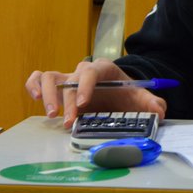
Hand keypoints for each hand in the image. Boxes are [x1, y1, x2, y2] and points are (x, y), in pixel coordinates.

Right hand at [25, 58, 167, 128]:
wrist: (117, 91)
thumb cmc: (126, 94)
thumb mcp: (141, 97)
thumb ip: (152, 103)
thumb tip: (159, 110)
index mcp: (103, 70)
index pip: (90, 72)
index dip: (85, 86)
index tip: (83, 104)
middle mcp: (82, 72)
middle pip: (70, 81)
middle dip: (68, 102)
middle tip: (69, 122)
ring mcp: (67, 79)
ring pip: (49, 77)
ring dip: (47, 95)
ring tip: (52, 115)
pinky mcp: (57, 87)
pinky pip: (38, 79)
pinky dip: (33, 85)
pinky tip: (34, 99)